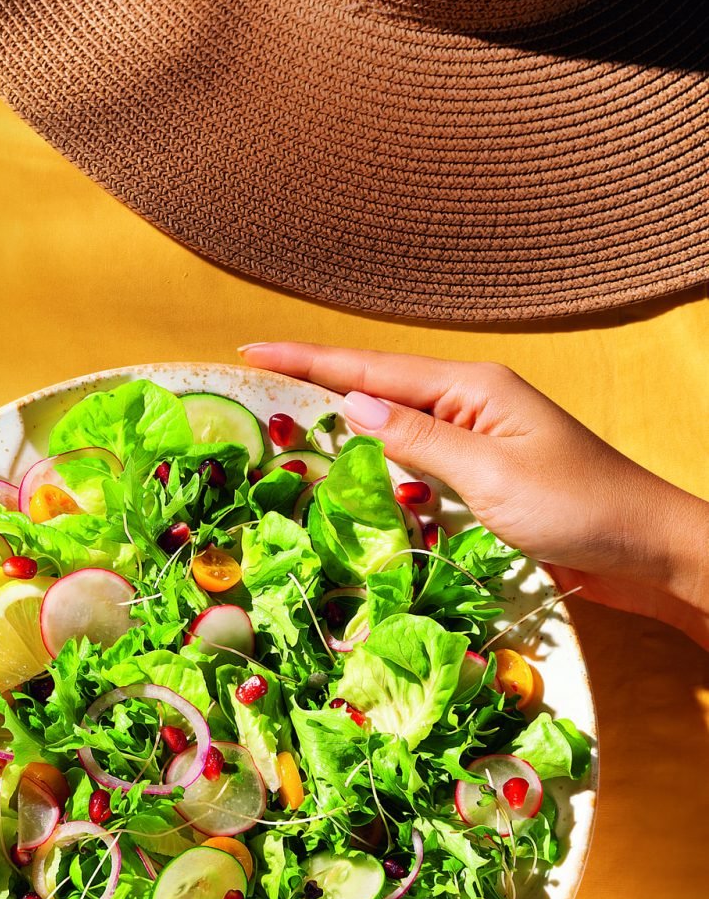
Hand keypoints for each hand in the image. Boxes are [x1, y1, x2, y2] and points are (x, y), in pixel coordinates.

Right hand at [240, 342, 708, 647]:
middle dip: (315, 378)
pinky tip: (352, 460)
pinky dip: (376, 451)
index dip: (308, 360)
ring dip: (341, 413)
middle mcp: (472, 402)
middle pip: (377, 383)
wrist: (648, 549)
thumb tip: (352, 404)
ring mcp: (479, 435)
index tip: (251, 349)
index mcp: (472, 387)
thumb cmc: (579, 509)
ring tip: (283, 411)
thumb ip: (418, 439)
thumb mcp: (490, 474)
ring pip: (394, 417)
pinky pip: (415, 451)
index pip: (371, 368)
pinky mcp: (484, 471)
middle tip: (252, 376)